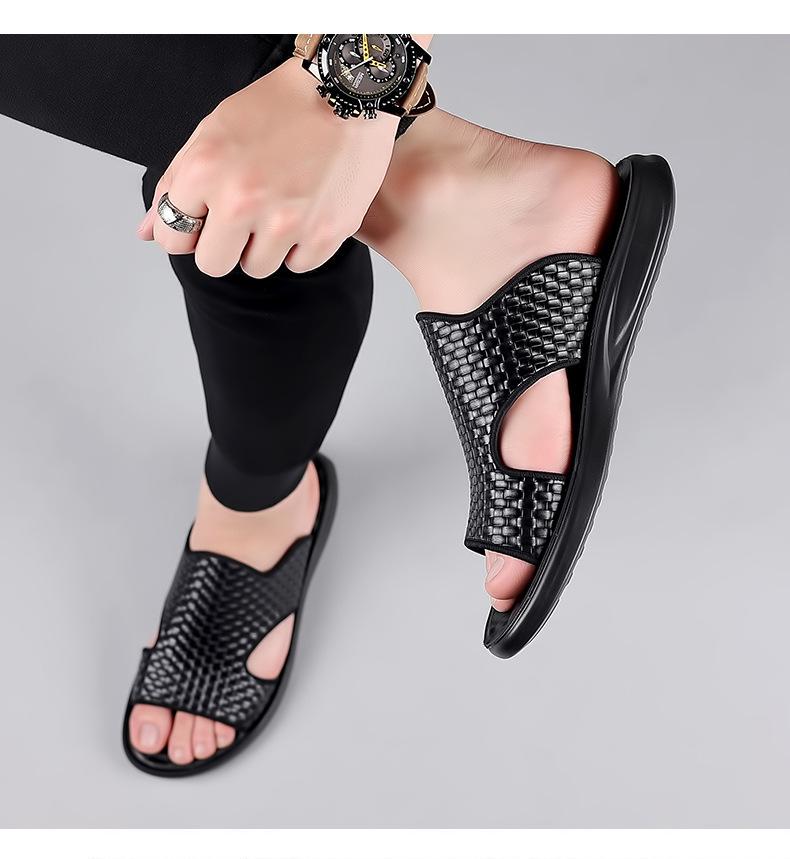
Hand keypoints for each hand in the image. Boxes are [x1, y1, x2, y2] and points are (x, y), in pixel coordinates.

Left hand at [137, 57, 399, 277]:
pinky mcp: (324, 234)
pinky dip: (301, 246)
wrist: (346, 93)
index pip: (173, 240)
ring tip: (280, 208)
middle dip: (225, 246)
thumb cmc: (277, 109)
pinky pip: (298, 265)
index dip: (188, 232)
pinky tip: (307, 212)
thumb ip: (175, 185)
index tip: (205, 221)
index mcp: (205, 171)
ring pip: (257, 268)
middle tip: (245, 219)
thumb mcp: (212, 134)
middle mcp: (242, 200)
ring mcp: (286, 221)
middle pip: (213, 265)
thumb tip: (147, 233)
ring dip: (265, 246)